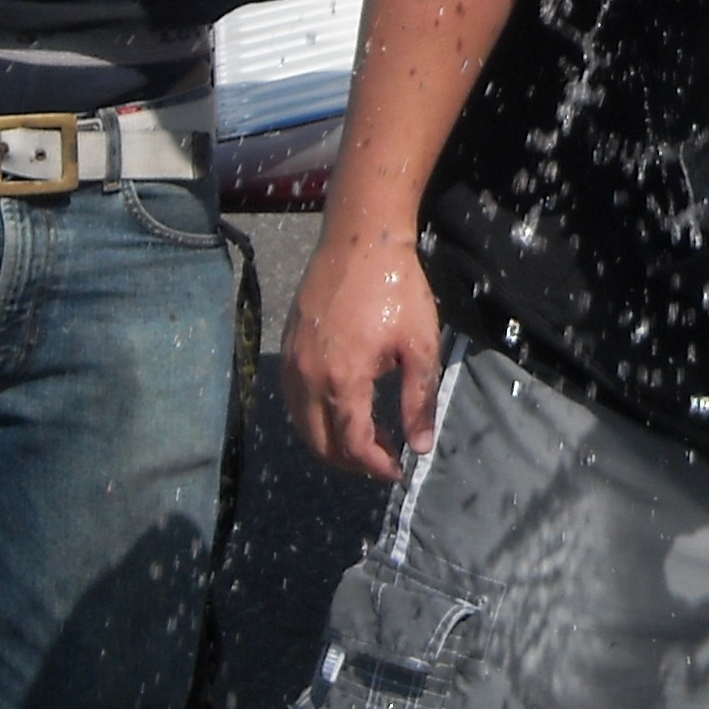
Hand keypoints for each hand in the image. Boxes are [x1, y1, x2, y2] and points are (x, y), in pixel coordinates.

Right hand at [281, 219, 444, 479]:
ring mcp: (293, 361)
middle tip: (380, 459)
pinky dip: (311, 417)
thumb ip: (418, 400)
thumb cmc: (396, 288)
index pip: (353, 443)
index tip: (396, 470)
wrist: (361, 239)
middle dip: (350, 461)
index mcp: (343, 379)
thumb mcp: (420, 345)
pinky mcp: (288, 345)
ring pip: (300, 423)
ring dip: (328, 441)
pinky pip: (292, 398)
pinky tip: (336, 410)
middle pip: (320, 441)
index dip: (375, 465)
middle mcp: (308, 376)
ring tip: (362, 440)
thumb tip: (420, 447)